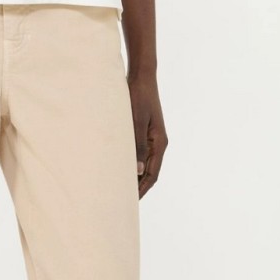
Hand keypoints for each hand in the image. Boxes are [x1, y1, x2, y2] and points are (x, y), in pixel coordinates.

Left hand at [127, 73, 167, 198]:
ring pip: (144, 162)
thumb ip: (137, 145)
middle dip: (138, 186)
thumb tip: (137, 171)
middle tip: (123, 201)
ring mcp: (152, 136)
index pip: (152, 174)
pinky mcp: (144, 130)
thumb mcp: (136, 120)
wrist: (141, 76)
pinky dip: (132, 162)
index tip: (131, 203)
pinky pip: (139, 152)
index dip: (142, 189)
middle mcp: (158, 142)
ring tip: (119, 188)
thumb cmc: (138, 96)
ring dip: (134, 175)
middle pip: (149, 171)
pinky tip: (120, 166)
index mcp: (159, 143)